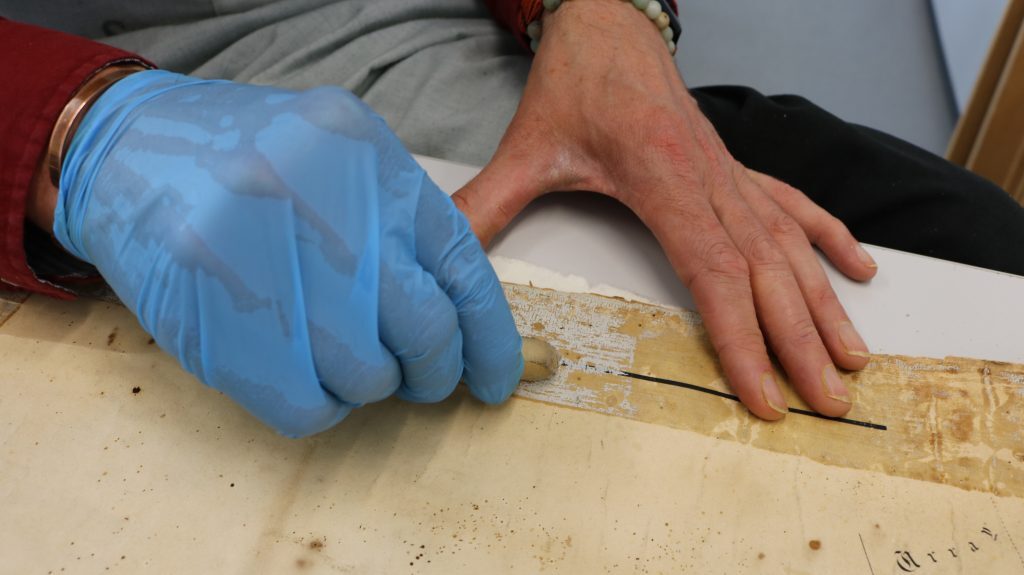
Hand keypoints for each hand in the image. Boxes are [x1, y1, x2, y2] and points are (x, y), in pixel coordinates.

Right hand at [52, 70, 522, 436]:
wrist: (125, 152)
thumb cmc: (252, 163)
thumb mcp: (341, 159)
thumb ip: (402, 226)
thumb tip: (462, 327)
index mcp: (363, 155)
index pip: (461, 268)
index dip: (491, 339)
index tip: (495, 382)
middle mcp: (316, 202)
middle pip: (424, 328)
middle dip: (434, 371)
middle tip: (421, 376)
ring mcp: (258, 262)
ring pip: (367, 377)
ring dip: (368, 384)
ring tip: (339, 352)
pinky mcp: (210, 322)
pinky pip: (306, 408)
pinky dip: (320, 405)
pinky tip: (301, 371)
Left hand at [453, 0, 876, 419]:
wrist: (608, 18)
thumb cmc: (574, 80)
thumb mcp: (526, 146)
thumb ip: (487, 205)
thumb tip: (441, 255)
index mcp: (663, 177)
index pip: (715, 273)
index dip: (744, 340)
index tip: (766, 396)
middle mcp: (711, 178)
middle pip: (768, 271)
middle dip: (800, 342)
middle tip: (831, 403)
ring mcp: (730, 172)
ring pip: (791, 245)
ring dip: (824, 303)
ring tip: (853, 357)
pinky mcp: (734, 165)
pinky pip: (794, 205)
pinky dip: (829, 238)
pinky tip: (859, 270)